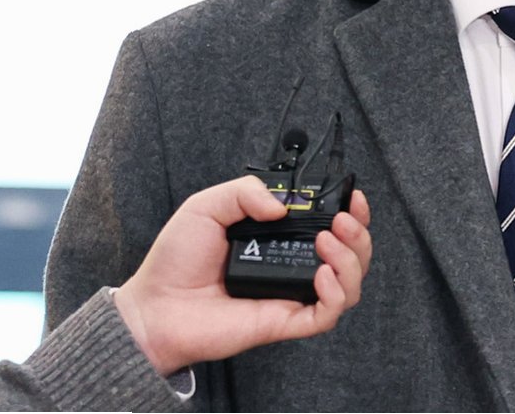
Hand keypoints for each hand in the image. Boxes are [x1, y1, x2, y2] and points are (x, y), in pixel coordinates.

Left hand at [113, 175, 372, 374]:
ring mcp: (291, 294)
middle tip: (343, 221)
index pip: (330, 225)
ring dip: (351, 260)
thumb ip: (245, 192)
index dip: (351, 212)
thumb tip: (282, 207)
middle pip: (351, 254)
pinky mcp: (284, 321)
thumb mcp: (207, 205)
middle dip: (359, 234)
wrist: (155, 305)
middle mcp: (291, 265)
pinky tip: (321, 274)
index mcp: (279, 237)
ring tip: (327, 242)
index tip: (353, 198)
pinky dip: (335, 294)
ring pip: (349, 285)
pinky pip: (326, 315)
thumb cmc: (176, 260)